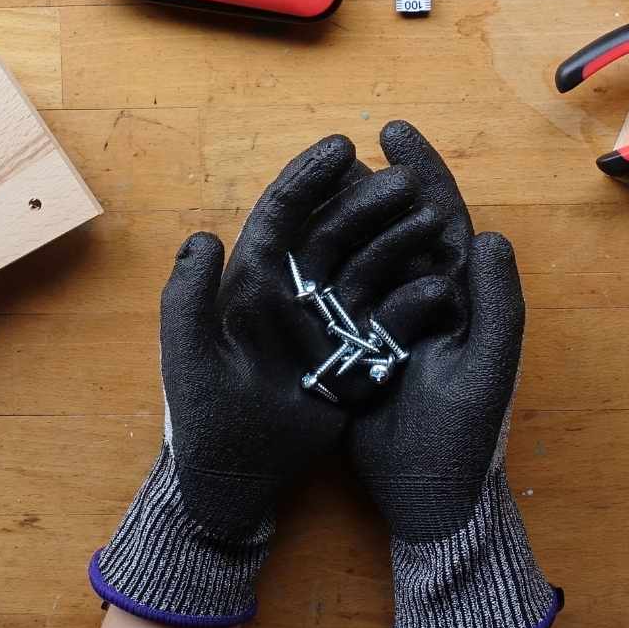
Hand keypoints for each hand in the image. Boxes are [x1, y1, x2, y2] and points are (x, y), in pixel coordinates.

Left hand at [91, 136, 434, 625]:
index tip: (343, 145)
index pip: (281, 218)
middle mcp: (290, 296)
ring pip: (366, 266)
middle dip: (366, 200)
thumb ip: (188, 299)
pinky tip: (440, 283)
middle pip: (332, 233)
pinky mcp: (354, 357)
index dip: (309, 178)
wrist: (237, 482)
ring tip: (431, 214)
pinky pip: (387, 317)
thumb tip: (204, 238)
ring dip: (397, 238)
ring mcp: (325, 325)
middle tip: (405, 178)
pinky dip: (412, 297)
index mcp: (249, 285)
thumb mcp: (190, 359)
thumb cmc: (204, 421)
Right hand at [347, 125, 560, 627]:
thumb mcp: (487, 365)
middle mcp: (426, 298)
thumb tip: (488, 235)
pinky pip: (333, 293)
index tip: (393, 130)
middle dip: (369, 181)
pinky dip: (314, 263)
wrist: (427, 493)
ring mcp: (387, 320)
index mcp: (463, 293)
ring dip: (337, 217)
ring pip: (360, 252)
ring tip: (307, 183)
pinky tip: (285, 241)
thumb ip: (495, 301)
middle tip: (335, 149)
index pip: (444, 215)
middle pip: (396, 224)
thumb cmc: (466, 433)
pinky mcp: (355, 347)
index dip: (422, 170)